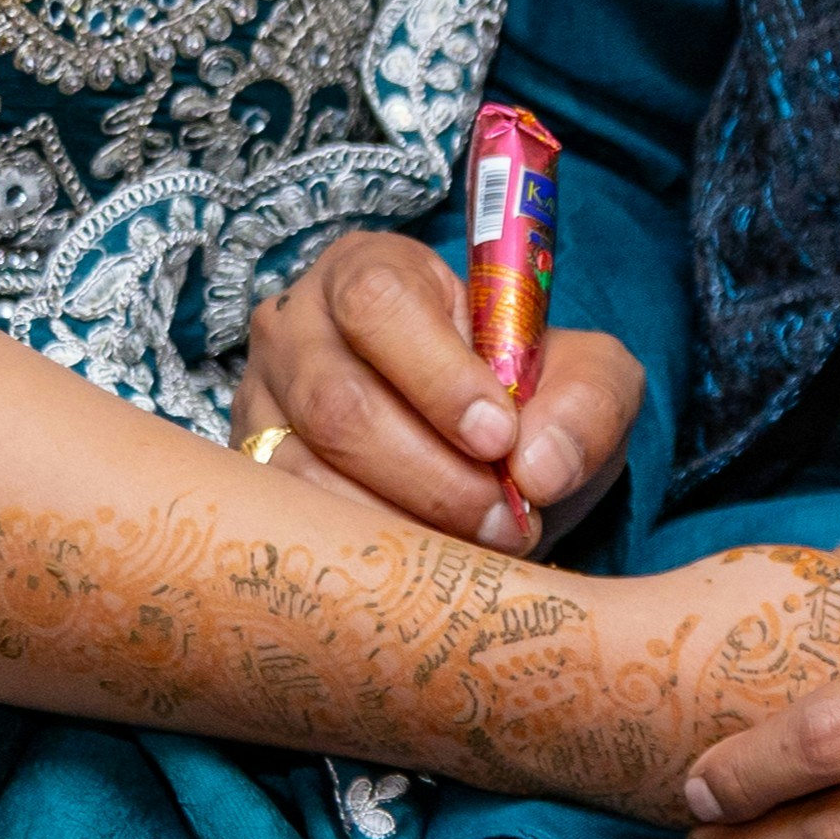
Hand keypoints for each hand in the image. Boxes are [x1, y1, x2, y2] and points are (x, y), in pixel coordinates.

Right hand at [234, 228, 641, 552]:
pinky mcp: (252, 480)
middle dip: (433, 475)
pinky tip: (420, 567)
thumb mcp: (584, 377)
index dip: (437, 374)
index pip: (378, 303)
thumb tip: (540, 468)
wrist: (485, 454)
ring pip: (305, 474)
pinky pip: (289, 527)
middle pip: (337, 401)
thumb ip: (587, 401)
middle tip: (504, 518)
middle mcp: (296, 328)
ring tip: (474, 546)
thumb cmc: (522, 397)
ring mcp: (261, 406)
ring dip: (401, 524)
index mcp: (371, 271)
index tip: (499, 437)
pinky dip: (362, 556)